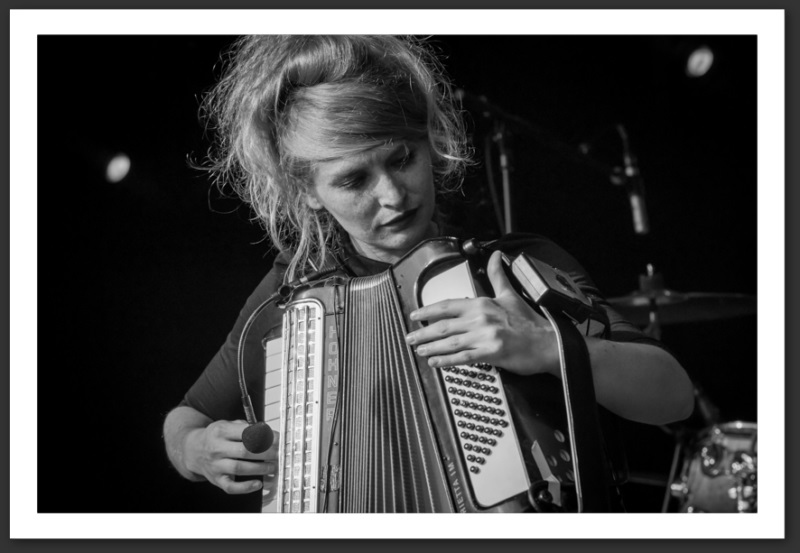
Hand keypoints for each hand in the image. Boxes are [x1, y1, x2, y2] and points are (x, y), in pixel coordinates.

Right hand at [184, 419, 278, 494]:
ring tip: (273, 467)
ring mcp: (215, 465)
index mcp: (221, 431)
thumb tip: (266, 431)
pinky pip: (230, 487)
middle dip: (266, 452)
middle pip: (245, 451)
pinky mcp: (216, 479)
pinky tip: (257, 484)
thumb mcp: (226, 424)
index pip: (246, 433)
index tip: (278, 439)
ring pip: (239, 468)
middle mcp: (217, 448)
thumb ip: (244, 426)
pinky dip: (245, 487)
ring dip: (260, 468)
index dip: (265, 436)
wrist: (192, 450)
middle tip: (279, 453)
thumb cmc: (215, 437)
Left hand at [405, 250, 559, 375]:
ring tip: (418, 350)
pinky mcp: (490, 353)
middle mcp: (480, 318)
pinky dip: (446, 360)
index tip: (414, 315)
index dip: (428, 310)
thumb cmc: (529, 322)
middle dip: (423, 332)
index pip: (448, 305)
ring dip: (430, 346)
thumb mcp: (510, 294)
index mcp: (482, 304)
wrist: (548, 342)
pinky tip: (435, 362)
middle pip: (444, 325)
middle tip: (409, 338)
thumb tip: (495, 255)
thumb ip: (497, 275)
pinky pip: (462, 357)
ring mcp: (485, 336)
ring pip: (450, 342)